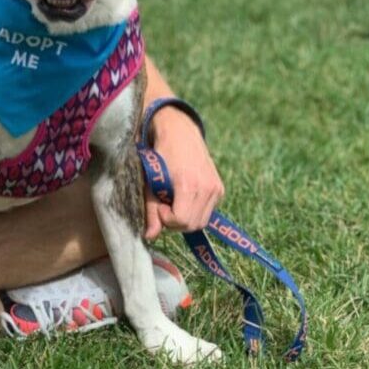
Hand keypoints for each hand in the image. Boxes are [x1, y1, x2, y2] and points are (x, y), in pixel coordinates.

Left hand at [144, 106, 224, 239]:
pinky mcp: (219, 188)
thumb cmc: (160, 155)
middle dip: (175, 222)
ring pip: (201, 221)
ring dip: (185, 218)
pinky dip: (194, 210)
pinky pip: (207, 211)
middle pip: (193, 225)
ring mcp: (216, 188)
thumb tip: (149, 236)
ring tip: (173, 202)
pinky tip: (183, 197)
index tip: (159, 206)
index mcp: (189, 184)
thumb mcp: (151, 182)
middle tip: (164, 206)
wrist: (179, 132)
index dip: (167, 219)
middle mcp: (207, 187)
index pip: (181, 220)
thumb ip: (151, 210)